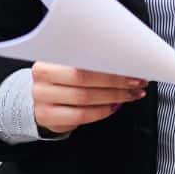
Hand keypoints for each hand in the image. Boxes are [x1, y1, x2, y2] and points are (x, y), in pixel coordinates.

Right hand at [32, 62, 146, 134]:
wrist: (39, 100)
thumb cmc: (61, 79)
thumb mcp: (70, 64)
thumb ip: (91, 61)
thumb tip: (124, 62)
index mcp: (49, 56)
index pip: (83, 58)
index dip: (108, 64)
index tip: (130, 67)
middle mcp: (43, 76)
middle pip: (84, 78)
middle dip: (115, 81)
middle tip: (135, 82)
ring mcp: (42, 98)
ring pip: (85, 98)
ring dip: (113, 97)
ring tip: (130, 95)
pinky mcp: (47, 117)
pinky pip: (81, 115)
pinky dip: (102, 111)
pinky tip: (114, 106)